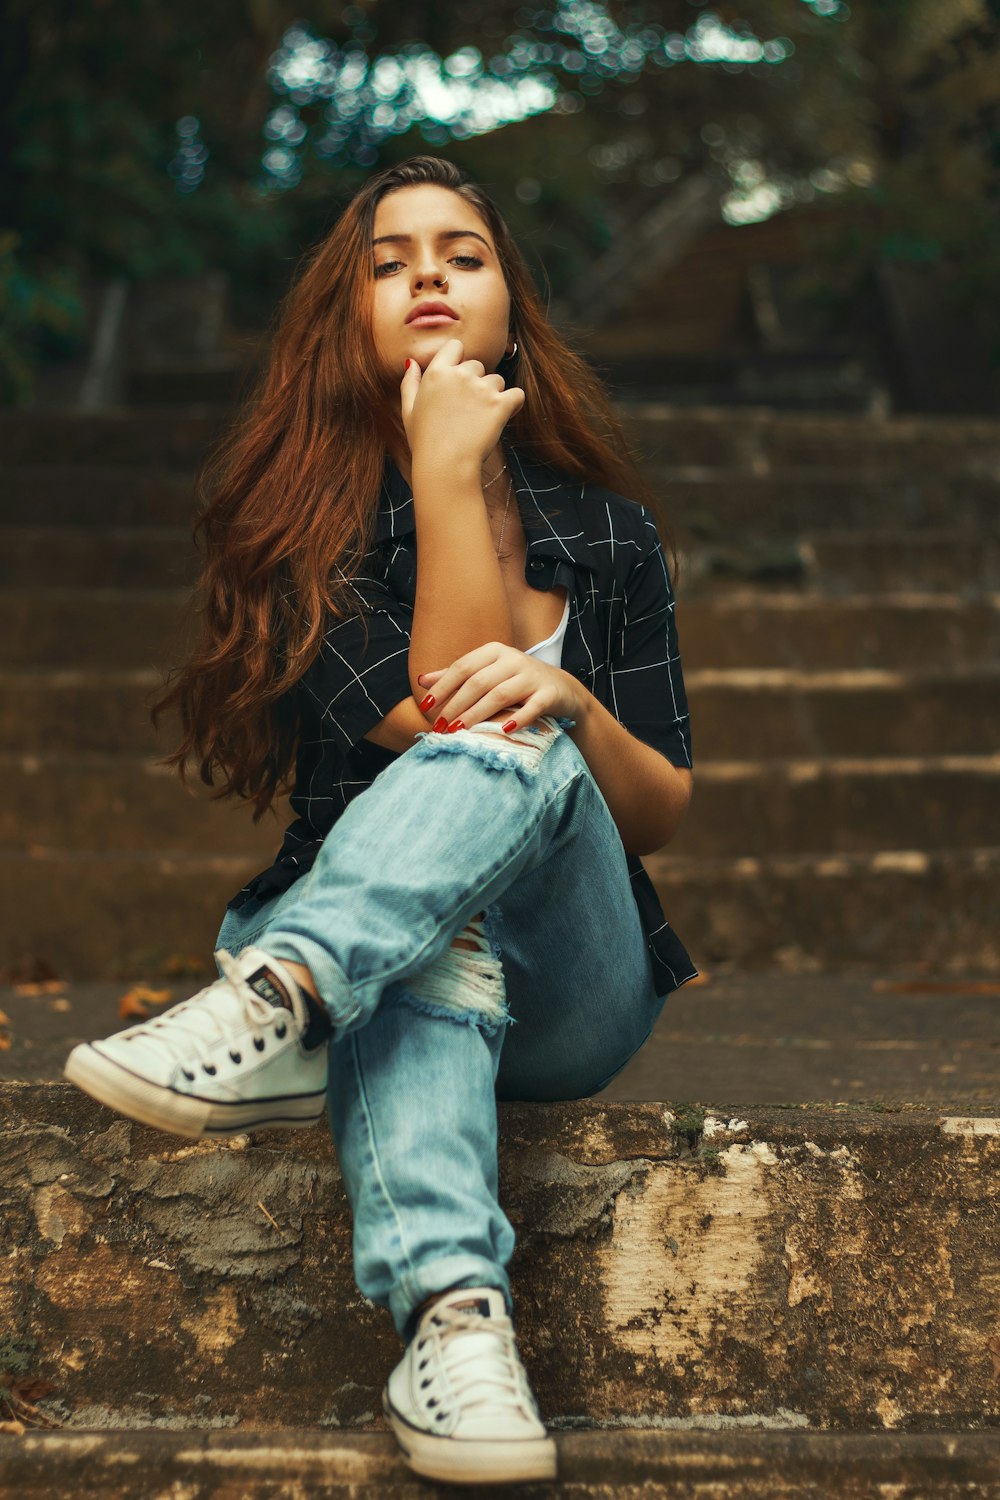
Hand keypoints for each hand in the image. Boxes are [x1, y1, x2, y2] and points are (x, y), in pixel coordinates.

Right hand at [400, 338, 523, 470]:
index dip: (459, 360)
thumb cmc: (425, 443)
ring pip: (497, 380)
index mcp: (436, 373)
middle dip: (476, 383)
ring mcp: (481, 389)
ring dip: (493, 395)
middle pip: (477, 365)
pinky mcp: (500, 404)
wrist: (445, 466)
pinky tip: (504, 416)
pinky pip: (517, 394)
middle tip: (468, 411)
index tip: (458, 382)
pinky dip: (513, 405)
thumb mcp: (408, 412)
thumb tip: (411, 363)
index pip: (455, 347)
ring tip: (481, 420)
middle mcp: (459, 375)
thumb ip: (410, 384)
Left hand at [415, 642, 586, 733]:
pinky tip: (504, 730)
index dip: (443, 686)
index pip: (463, 667)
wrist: (562, 689)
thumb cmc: (517, 682)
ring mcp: (532, 676)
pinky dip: (519, 718)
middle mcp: (513, 660)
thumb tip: (422, 681)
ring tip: (459, 731)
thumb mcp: (488, 673)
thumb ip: (457, 676)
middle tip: (440, 726)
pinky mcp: (549, 694)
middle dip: (456, 705)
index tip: (426, 706)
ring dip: (477, 714)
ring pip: (500, 694)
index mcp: (494, 652)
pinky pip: (532, 707)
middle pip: (478, 682)